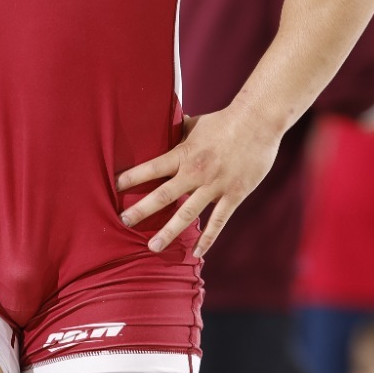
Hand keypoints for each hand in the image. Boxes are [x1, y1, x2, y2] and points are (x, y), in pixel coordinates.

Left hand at [116, 107, 283, 255]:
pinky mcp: (234, 195)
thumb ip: (178, 131)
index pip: (151, 168)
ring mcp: (215, 186)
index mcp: (184, 154)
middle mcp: (195, 173)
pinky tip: (196, 253)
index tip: (114, 187)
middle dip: (141, 210)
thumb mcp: (196, 123)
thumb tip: (163, 124)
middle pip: (163, 195)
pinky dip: (207, 239)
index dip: (132, 178)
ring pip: (187, 214)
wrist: (258, 121)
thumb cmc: (225, 120)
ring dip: (168, 232)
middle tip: (123, 222)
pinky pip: (218, 221)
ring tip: (152, 247)